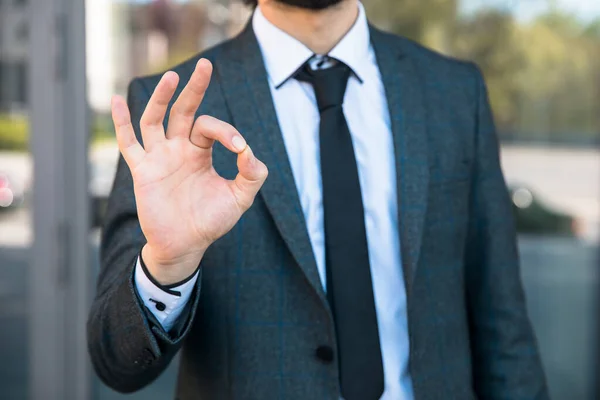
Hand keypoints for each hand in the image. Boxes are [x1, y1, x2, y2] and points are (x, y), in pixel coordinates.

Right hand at [111, 59, 267, 283]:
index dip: (226, 131)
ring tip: (172, 77)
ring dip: (161, 98)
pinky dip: (121, 123)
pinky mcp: (142, 171)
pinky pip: (129, 143)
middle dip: (194, 89)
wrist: (185, 245)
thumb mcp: (240, 198)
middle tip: (206, 65)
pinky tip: (117, 100)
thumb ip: (252, 173)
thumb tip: (249, 149)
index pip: (211, 128)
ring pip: (155, 120)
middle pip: (183, 111)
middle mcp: (179, 149)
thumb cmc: (211, 221)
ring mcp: (159, 158)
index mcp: (201, 152)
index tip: (239, 148)